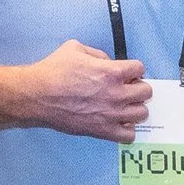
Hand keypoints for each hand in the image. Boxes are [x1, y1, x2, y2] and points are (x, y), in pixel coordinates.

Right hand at [19, 39, 150, 142]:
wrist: (37, 96)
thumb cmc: (53, 71)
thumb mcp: (75, 48)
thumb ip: (98, 54)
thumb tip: (108, 62)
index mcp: (111, 72)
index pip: (140, 68)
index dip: (133, 69)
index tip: (126, 73)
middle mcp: (116, 94)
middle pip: (146, 92)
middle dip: (137, 88)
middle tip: (126, 89)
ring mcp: (111, 114)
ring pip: (141, 114)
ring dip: (134, 108)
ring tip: (122, 106)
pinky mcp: (103, 131)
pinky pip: (128, 135)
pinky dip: (126, 129)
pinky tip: (117, 122)